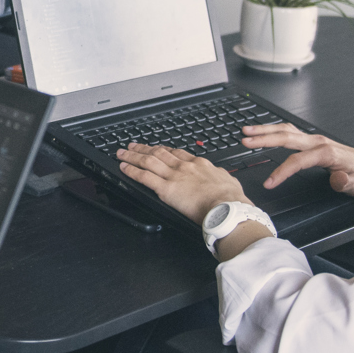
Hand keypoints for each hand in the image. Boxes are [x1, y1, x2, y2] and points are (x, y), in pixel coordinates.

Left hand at [115, 143, 249, 223]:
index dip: (164, 150)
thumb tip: (223, 176)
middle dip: (144, 148)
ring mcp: (173, 176)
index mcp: (199, 164)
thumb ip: (222, 176)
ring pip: (148, 161)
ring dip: (133, 156)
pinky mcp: (166, 189)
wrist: (227, 206)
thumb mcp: (229, 180)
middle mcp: (184, 166)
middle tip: (133, 146)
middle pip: (159, 153)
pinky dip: (132, 171)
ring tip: (122, 153)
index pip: (177, 153)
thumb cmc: (231, 198)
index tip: (157, 148)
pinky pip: (144, 177)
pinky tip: (124, 168)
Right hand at [239, 122, 353, 195]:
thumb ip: (344, 182)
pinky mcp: (311, 141)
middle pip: (286, 136)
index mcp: (326, 152)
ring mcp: (314, 140)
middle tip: (245, 139)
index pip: (297, 160)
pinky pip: (289, 133)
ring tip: (246, 131)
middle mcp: (318, 142)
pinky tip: (263, 133)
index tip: (269, 182)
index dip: (282, 172)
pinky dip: (273, 131)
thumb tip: (336, 179)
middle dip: (264, 138)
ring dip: (265, 130)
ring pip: (285, 130)